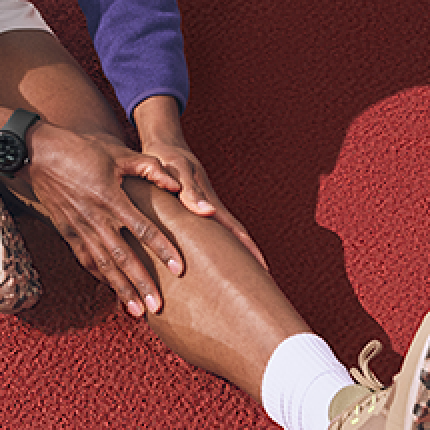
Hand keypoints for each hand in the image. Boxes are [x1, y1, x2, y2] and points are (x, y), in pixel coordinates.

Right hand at [21, 121, 188, 317]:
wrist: (38, 153)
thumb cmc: (81, 149)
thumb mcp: (117, 152)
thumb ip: (150, 168)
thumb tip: (177, 186)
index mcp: (111, 198)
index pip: (143, 230)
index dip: (163, 249)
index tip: (180, 269)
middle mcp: (95, 219)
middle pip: (123, 258)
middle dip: (141, 284)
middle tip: (157, 307)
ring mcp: (79, 228)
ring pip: (103, 265)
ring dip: (120, 289)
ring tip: (137, 311)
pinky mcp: (67, 231)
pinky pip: (85, 260)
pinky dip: (99, 277)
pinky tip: (112, 290)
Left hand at [139, 137, 266, 270]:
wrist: (164, 145)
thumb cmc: (168, 159)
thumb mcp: (178, 171)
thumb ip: (191, 191)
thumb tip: (208, 212)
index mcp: (210, 205)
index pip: (237, 232)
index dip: (251, 251)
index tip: (265, 270)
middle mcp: (211, 210)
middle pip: (236, 237)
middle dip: (248, 258)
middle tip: (261, 284)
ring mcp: (205, 210)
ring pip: (223, 236)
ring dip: (233, 255)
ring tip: (238, 280)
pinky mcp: (194, 209)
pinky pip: (208, 231)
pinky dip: (213, 246)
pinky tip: (208, 261)